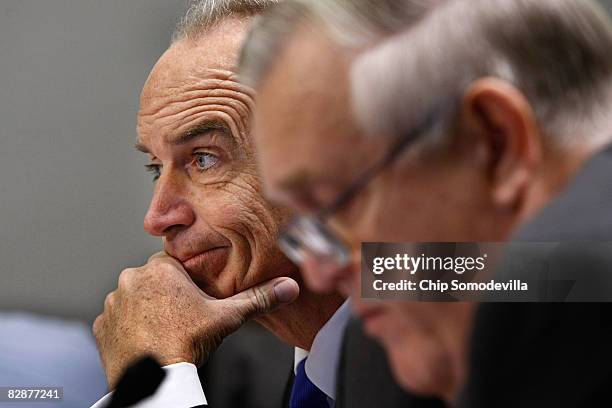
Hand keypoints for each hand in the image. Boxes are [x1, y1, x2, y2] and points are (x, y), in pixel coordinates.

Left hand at [93, 252, 298, 388]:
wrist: (153, 380)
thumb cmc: (187, 344)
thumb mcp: (227, 317)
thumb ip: (258, 298)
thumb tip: (289, 287)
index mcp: (160, 269)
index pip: (175, 264)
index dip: (187, 282)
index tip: (193, 301)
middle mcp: (131, 279)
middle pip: (154, 280)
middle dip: (166, 295)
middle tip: (181, 318)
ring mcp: (113, 303)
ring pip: (135, 298)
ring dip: (146, 309)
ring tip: (164, 330)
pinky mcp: (102, 325)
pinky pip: (118, 319)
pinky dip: (130, 327)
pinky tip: (146, 340)